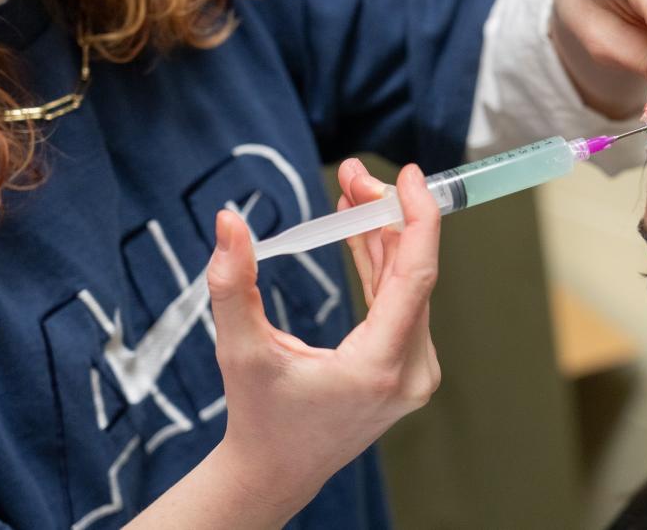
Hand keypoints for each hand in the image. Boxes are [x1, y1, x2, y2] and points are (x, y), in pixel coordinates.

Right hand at [204, 161, 440, 523]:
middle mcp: (411, 372)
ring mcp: (414, 373)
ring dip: (383, 238)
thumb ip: (232, 284)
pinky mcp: (406, 369)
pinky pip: (403, 304)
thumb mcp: (239, 351)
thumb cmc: (259, 417)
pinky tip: (361, 231)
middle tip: (353, 174)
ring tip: (352, 192)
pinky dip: (383, 267)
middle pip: (414, 274)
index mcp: (379, 367)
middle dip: (386, 216)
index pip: (417, 276)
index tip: (412, 175)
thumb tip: (229, 221)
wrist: (276, 471)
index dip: (417, 219)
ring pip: (410, 287)